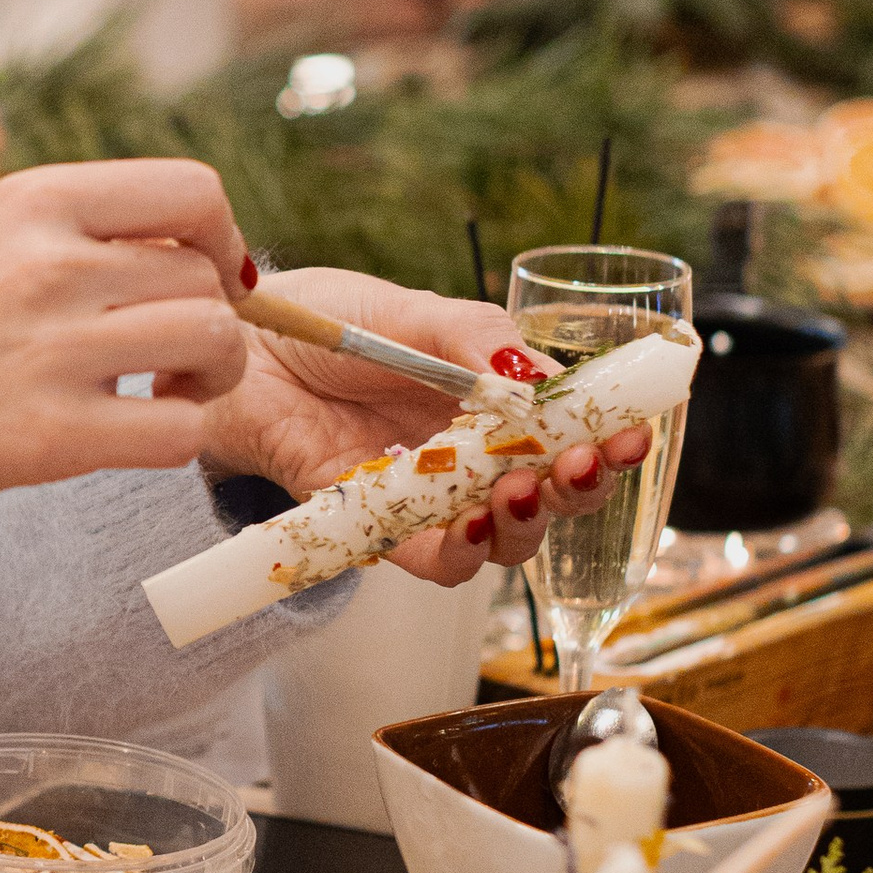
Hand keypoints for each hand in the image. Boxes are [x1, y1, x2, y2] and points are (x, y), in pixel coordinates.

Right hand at [0, 159, 248, 557]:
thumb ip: (80, 234)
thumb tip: (199, 254)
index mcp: (34, 200)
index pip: (192, 191)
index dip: (222, 238)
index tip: (210, 275)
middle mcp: (49, 263)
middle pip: (207, 278)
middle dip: (212, 320)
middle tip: (171, 355)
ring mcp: (53, 347)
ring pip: (214, 345)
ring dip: (207, 378)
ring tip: (159, 392)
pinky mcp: (53, 434)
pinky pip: (181, 431)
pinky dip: (175, 438)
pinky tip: (130, 434)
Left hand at [194, 267, 650, 585]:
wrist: (240, 346)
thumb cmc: (329, 322)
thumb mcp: (413, 311)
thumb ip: (476, 340)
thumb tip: (539, 379)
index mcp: (494, 402)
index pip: (570, 434)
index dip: (607, 441)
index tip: (632, 432)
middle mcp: (471, 457)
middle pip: (549, 496)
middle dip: (578, 487)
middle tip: (580, 463)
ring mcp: (426, 496)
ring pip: (501, 538)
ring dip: (524, 523)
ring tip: (519, 489)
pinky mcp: (375, 525)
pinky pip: (428, 560)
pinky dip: (456, 555)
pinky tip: (467, 528)